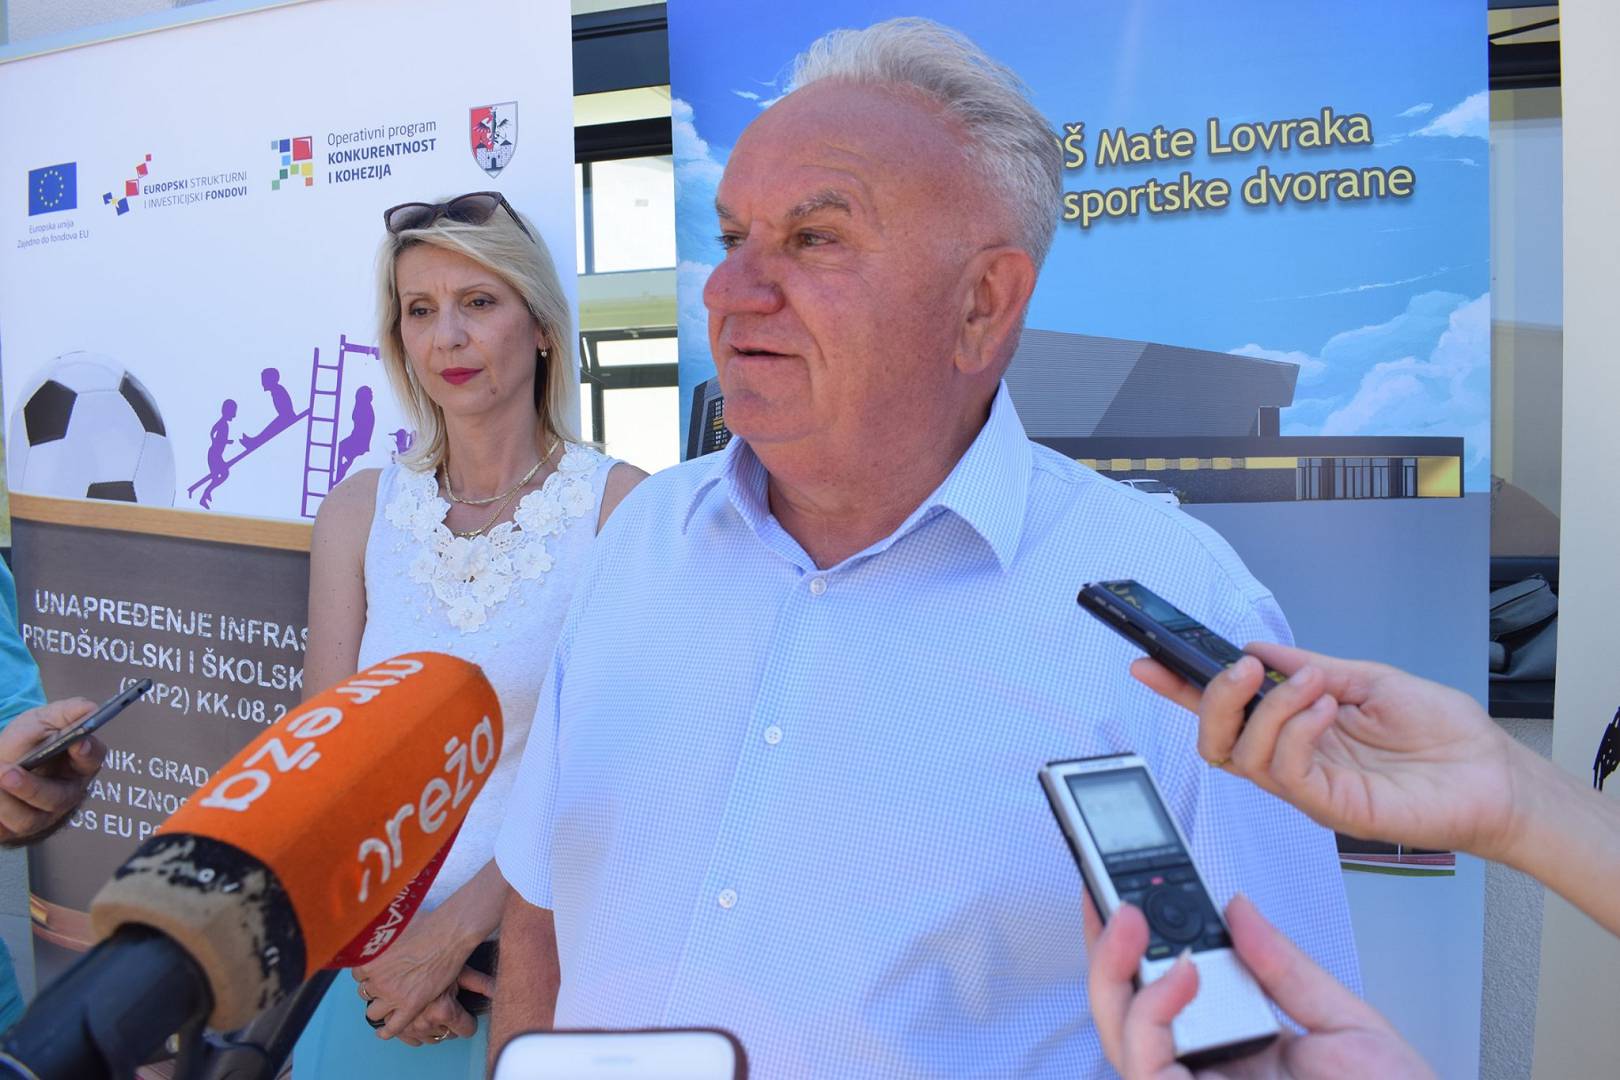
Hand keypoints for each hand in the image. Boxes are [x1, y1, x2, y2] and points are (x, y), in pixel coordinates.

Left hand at [0, 699, 105, 843]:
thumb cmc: (24, 744)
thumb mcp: (39, 721)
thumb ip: (64, 714)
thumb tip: (90, 708)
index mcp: (78, 764)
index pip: (93, 760)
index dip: (87, 753)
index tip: (77, 743)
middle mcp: (65, 793)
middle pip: (59, 798)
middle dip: (32, 787)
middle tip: (7, 774)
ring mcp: (42, 815)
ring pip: (29, 818)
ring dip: (5, 801)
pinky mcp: (18, 829)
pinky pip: (7, 828)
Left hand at [353, 908, 477, 1042]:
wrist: (448, 933)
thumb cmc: (425, 924)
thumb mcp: (392, 927)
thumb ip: (379, 937)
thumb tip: (373, 932)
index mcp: (368, 960)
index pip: (359, 975)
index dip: (370, 975)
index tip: (378, 973)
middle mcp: (376, 979)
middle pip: (365, 993)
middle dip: (375, 990)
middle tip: (388, 985)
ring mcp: (392, 994)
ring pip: (374, 1012)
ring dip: (381, 1008)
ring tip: (389, 1005)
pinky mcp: (410, 1005)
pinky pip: (393, 1026)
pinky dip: (387, 1031)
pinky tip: (384, 1032)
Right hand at [1083, 892, 1431, 1078]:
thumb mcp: (1349, 1026)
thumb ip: (1287, 967)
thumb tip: (1237, 909)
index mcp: (1241, 1051)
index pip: (1167, 996)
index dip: (1136, 946)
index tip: (1130, 892)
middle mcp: (1209, 1075)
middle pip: (1126, 1015)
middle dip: (1107, 951)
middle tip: (1115, 899)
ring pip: (1119, 1039)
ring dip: (1114, 973)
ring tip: (1133, 923)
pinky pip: (1144, 1068)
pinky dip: (1149, 1016)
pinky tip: (1180, 975)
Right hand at [1131, 643, 1520, 858]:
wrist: (1492, 774)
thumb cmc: (1442, 736)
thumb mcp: (1367, 679)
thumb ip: (1308, 667)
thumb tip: (1255, 649)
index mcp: (1295, 727)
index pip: (1225, 710)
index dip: (1180, 689)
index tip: (1147, 663)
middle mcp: (1293, 758)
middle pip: (1215, 739)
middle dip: (1209, 699)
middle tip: (1240, 670)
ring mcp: (1309, 785)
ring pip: (1242, 754)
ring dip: (1268, 709)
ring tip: (1312, 686)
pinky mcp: (1331, 806)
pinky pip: (1286, 770)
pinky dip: (1296, 730)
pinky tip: (1326, 709)